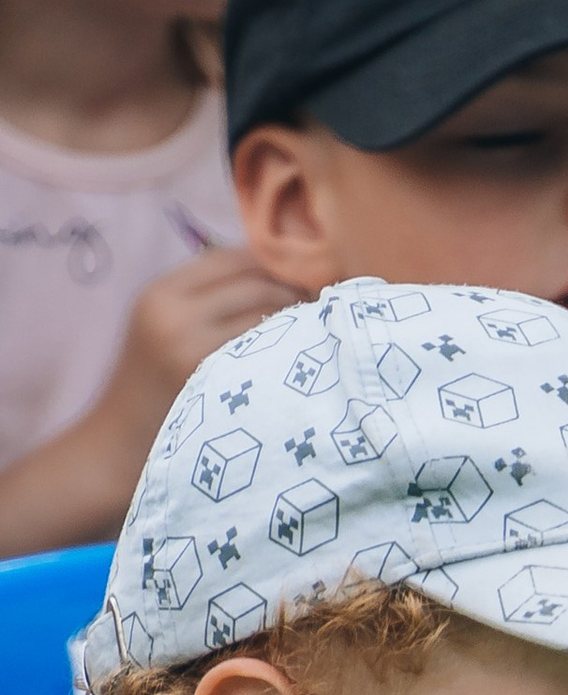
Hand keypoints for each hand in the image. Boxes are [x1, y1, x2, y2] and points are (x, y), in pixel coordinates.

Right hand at [100, 250, 300, 450]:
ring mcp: (194, 347)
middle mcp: (175, 313)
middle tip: (318, 301)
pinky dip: (287, 343)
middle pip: (253, 281)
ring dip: (295, 314)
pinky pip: (264, 348)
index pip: (227, 257)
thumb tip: (269, 273)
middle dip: (291, 287)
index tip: (296, 272)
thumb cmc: (152, 382)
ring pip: (264, 313)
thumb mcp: (162, 324)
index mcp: (162, 292)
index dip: (268, 261)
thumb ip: (204, 297)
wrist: (123, 437)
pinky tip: (299, 351)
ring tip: (313, 324)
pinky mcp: (215, 379)